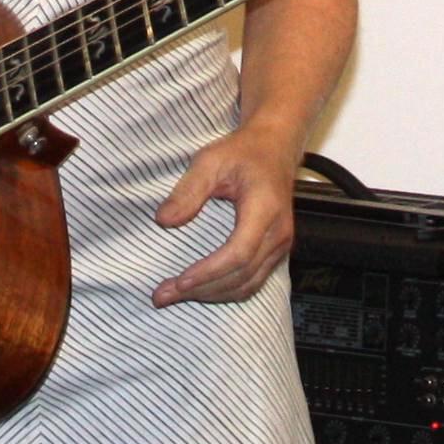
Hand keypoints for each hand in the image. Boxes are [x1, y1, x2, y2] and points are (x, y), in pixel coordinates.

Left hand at [150, 130, 299, 304]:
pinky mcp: (277, 251)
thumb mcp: (210, 160)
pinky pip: (253, 282)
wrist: (275, 148)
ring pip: (248, 285)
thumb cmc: (242, 152)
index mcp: (265, 208)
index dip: (209, 271)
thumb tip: (163, 221)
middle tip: (162, 295)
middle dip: (201, 290)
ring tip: (175, 295)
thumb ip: (188, 190)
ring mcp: (281, 245)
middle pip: (241, 275)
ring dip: (211, 295)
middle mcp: (278, 232)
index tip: (179, 281)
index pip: (239, 253)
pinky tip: (199, 290)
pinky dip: (225, 291)